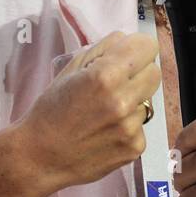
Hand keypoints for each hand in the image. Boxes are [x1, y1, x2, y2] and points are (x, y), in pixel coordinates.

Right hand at [20, 31, 160, 190]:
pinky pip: (141, 126)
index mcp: (106, 75)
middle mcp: (123, 100)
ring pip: (148, 101)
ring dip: (133, 102)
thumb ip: (103, 49)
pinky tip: (106, 132)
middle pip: (154, 72)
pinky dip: (128, 126)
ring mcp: (131, 127)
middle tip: (117, 83)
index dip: (137, 48)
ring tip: (105, 112)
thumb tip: (128, 40)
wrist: (40, 156)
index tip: (127, 55)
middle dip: (139, 73)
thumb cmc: (51, 110)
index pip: (148, 46)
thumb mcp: (71, 69)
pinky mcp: (135, 148)